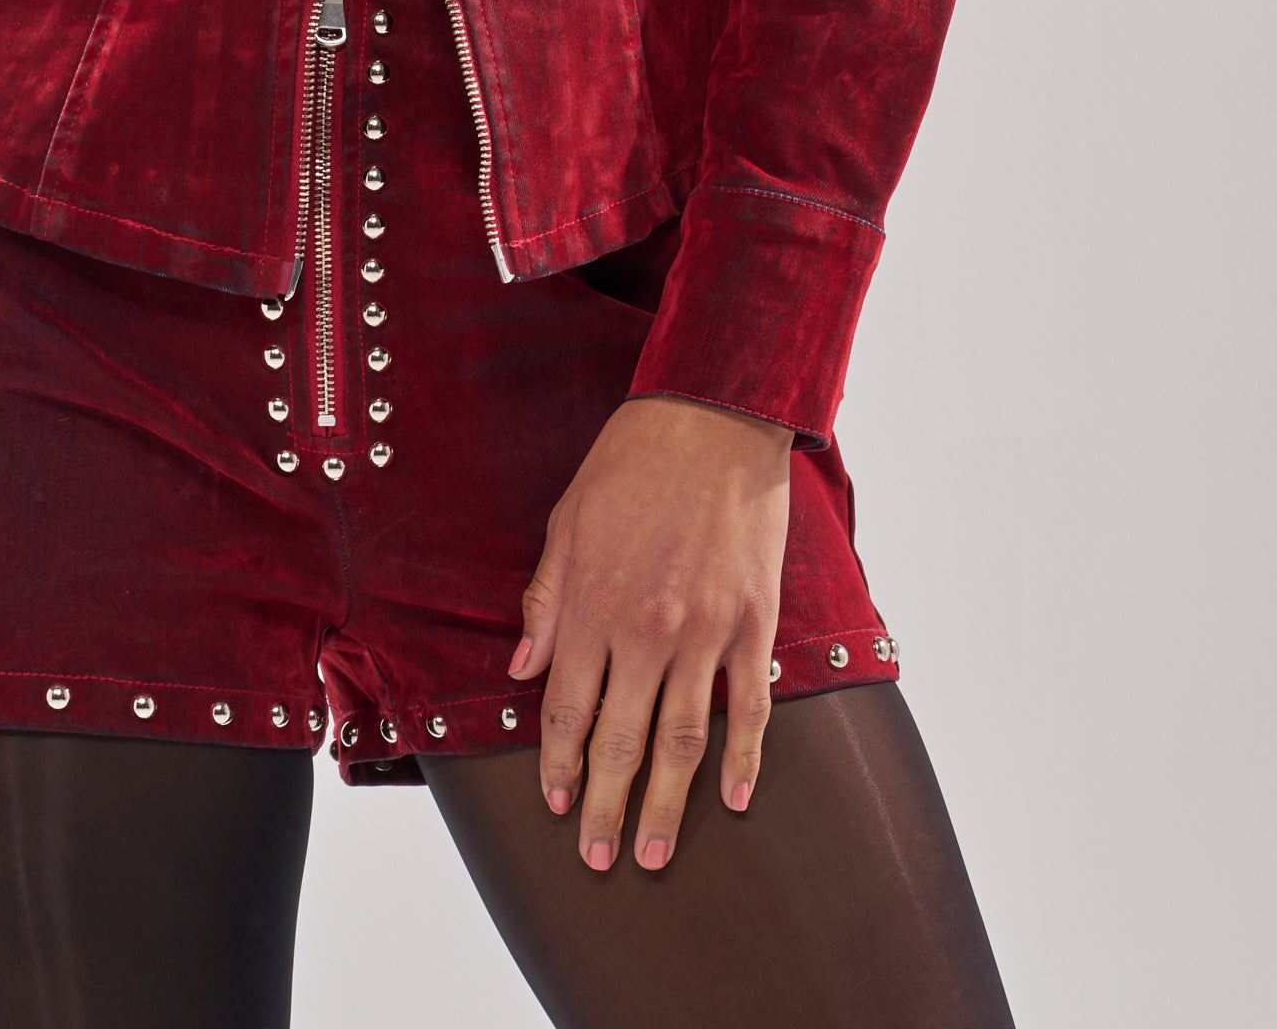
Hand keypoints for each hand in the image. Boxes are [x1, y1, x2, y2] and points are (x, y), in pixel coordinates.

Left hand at [510, 394, 790, 873]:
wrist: (713, 417)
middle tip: (601, 859)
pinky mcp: (754, 622)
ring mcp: (705, 630)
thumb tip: (521, 670)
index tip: (558, 806)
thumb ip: (545, 602)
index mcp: (594, 604)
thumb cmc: (632, 463)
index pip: (569, 708)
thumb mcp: (567, 521)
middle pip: (621, 739)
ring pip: (684, 740)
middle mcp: (647, 628)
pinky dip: (745, 758)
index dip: (561, 764)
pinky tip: (736, 799)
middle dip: (606, 806)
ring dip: (667, 803)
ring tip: (653, 853)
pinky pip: (751, 706)